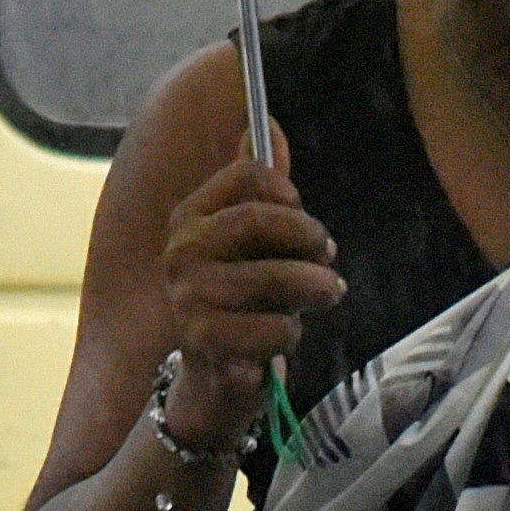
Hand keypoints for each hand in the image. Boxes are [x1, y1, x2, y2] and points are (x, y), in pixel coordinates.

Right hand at [156, 149, 341, 443]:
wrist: (213, 383)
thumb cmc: (242, 305)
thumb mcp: (251, 246)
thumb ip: (260, 192)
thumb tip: (267, 127)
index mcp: (190, 218)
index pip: (245, 175)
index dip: (288, 190)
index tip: (304, 213)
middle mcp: (180, 254)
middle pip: (257, 220)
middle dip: (308, 236)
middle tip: (329, 254)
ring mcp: (188, 299)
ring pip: (273, 277)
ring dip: (315, 286)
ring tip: (327, 292)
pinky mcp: (205, 343)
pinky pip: (273, 328)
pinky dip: (291, 333)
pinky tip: (283, 338)